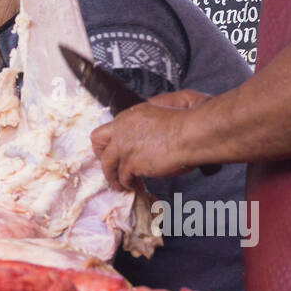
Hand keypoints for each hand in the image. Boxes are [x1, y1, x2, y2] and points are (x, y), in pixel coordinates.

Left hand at [90, 90, 209, 190]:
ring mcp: (124, 147)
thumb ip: (158, 105)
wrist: (193, 134)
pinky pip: (123, 178)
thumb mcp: (170, 103)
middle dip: (102, 156)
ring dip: (114, 177)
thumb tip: (156, 105)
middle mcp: (122, 129)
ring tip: (121, 185)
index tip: (119, 151)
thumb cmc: (189, 119)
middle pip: (98, 143)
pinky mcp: (132, 163)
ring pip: (108, 165)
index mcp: (131, 115)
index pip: (110, 128)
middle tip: (111, 167)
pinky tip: (136, 187)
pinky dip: (129, 184)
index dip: (113, 142)